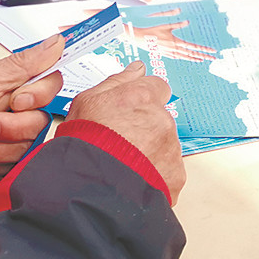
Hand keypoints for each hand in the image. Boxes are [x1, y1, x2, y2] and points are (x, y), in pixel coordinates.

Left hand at [0, 33, 64, 177]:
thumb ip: (27, 62)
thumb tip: (57, 42)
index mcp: (23, 86)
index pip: (52, 87)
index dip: (37, 96)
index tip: (16, 99)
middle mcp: (25, 112)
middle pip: (40, 123)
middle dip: (8, 127)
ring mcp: (17, 138)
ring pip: (25, 148)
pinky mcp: (8, 160)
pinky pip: (11, 167)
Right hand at [66, 61, 185, 202]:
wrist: (90, 189)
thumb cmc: (84, 146)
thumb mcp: (86, 102)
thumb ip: (117, 81)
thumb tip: (136, 68)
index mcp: (142, 97)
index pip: (157, 86)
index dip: (143, 99)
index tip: (131, 109)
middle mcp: (162, 120)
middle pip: (160, 118)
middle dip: (145, 127)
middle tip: (120, 142)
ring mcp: (171, 150)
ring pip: (165, 145)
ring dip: (150, 151)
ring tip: (124, 164)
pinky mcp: (175, 176)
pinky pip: (168, 171)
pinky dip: (155, 175)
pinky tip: (133, 178)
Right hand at [129, 23, 216, 61]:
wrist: (140, 39)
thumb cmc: (152, 31)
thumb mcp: (166, 25)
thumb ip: (177, 24)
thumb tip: (187, 22)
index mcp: (175, 42)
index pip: (193, 47)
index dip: (203, 49)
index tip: (212, 51)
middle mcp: (174, 49)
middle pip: (192, 54)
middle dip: (203, 56)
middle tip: (213, 58)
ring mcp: (170, 53)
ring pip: (185, 57)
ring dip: (195, 58)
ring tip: (203, 59)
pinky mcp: (166, 54)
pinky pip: (178, 57)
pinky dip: (185, 58)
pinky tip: (189, 58)